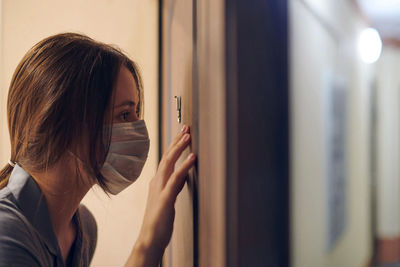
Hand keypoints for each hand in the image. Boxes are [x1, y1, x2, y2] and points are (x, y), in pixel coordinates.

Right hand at [126, 125, 195, 266]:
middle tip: (186, 127)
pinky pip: (175, 179)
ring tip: (188, 136)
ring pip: (169, 163)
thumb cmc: (158, 221)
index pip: (166, 159)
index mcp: (157, 182)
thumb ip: (174, 186)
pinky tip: (192, 158)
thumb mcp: (168, 199)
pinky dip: (184, 166)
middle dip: (176, 141)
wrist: (149, 239)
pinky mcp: (165, 199)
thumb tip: (182, 175)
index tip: (182, 134)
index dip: (174, 145)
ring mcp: (160, 189)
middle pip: (167, 156)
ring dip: (179, 148)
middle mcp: (157, 182)